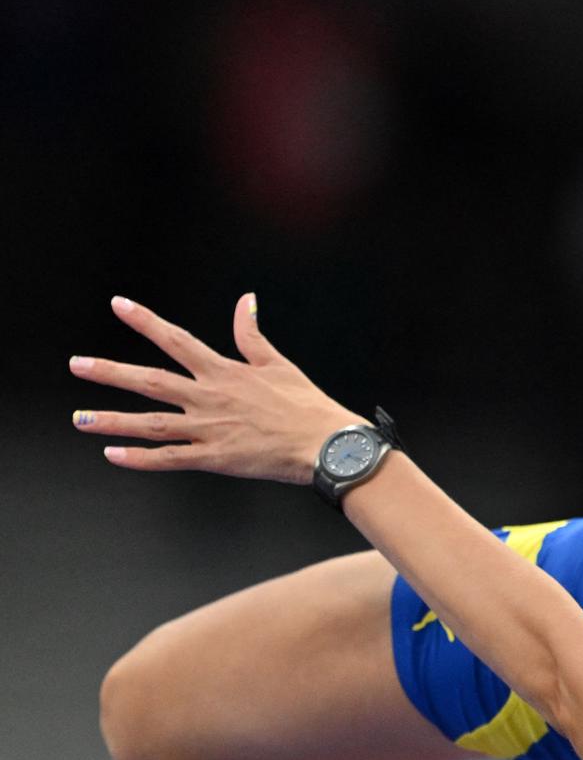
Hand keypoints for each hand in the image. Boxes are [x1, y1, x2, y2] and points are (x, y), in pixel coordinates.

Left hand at [68, 295, 362, 484]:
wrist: (327, 445)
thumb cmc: (308, 406)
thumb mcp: (278, 364)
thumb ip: (252, 334)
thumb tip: (246, 300)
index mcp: (224, 372)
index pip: (176, 340)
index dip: (146, 322)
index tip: (118, 305)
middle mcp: (209, 398)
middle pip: (149, 382)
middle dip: (110, 372)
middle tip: (77, 365)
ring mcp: (209, 429)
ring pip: (149, 424)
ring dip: (111, 421)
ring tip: (80, 418)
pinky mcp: (215, 458)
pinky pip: (169, 459)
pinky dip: (139, 459)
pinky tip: (113, 456)